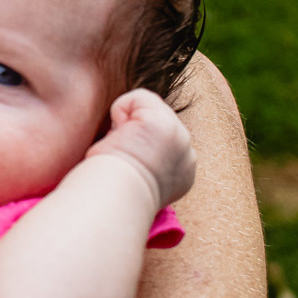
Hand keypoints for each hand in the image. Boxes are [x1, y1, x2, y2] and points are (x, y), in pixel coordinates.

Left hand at [85, 89, 195, 209]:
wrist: (112, 199)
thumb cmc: (109, 194)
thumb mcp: (137, 179)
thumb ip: (145, 160)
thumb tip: (126, 135)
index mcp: (182, 174)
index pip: (160, 143)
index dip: (136, 147)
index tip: (125, 168)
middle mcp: (187, 156)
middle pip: (155, 123)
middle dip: (134, 134)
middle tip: (121, 157)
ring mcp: (179, 136)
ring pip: (147, 109)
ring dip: (127, 125)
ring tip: (120, 147)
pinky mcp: (163, 122)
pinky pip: (138, 98)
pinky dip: (120, 111)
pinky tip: (118, 135)